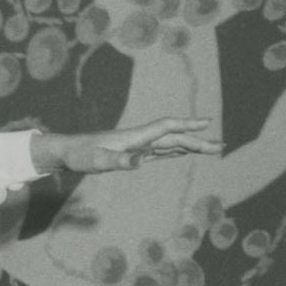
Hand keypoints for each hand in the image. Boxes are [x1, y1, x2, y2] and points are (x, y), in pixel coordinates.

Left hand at [36, 119, 223, 174]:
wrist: (66, 151)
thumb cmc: (80, 155)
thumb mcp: (98, 161)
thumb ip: (120, 161)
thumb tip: (141, 162)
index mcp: (134, 137)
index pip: (166, 127)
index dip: (186, 124)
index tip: (207, 122)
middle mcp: (139, 139)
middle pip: (173, 136)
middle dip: (197, 140)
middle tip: (220, 146)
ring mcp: (136, 145)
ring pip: (169, 143)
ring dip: (190, 144)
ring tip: (211, 148)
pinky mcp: (132, 152)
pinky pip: (158, 150)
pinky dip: (174, 149)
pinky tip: (182, 151)